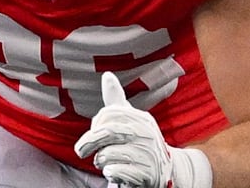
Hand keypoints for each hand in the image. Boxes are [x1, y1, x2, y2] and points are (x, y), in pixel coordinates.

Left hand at [74, 72, 210, 187]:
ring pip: (108, 155)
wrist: (169, 170)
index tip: (93, 131)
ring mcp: (148, 154)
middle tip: (80, 151)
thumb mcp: (131, 119)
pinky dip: (109, 173)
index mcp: (141, 118)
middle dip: (89, 142)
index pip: (109, 114)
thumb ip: (116, 100)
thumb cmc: (141, 141)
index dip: (95, 123)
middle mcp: (146, 134)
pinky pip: (116, 172)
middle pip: (108, 132)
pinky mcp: (146, 174)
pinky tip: (114, 172)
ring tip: (106, 162)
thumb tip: (107, 75)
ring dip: (100, 162)